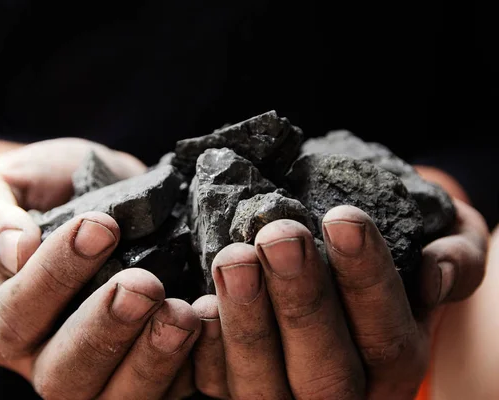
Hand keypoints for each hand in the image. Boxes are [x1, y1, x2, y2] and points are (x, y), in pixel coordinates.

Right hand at [0, 139, 200, 398]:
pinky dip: (196, 363)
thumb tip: (14, 249)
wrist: (100, 194)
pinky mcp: (153, 370)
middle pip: (67, 375)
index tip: (100, 226)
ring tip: (183, 313)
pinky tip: (213, 323)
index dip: (57, 275)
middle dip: (107, 329)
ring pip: (120, 396)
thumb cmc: (48, 190)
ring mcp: (103, 372)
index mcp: (7, 319)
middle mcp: (49, 358)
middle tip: (143, 284)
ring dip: (154, 358)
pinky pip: (173, 387)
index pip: (19, 313)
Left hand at [192, 200, 487, 398]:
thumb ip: (459, 256)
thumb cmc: (397, 243)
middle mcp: (343, 393)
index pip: (388, 338)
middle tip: (281, 237)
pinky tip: (199, 305)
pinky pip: (215, 385)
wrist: (343, 251)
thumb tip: (436, 273)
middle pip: (326, 371)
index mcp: (394, 365)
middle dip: (302, 302)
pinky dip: (205, 349)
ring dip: (246, 323)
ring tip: (234, 259)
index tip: (343, 219)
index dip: (367, 281)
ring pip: (263, 385)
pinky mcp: (234, 388)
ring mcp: (284, 396)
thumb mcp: (447, 240)